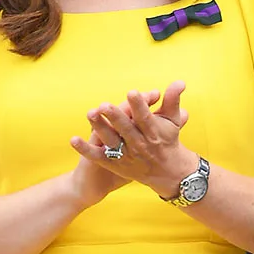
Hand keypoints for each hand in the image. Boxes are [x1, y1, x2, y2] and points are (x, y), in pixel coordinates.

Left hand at [70, 82, 197, 199]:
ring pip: (111, 141)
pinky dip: (85, 149)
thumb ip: (172, 100)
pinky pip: (98, 156)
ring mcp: (125, 155)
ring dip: (100, 128)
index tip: (133, 92)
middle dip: (116, 117)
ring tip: (90, 114)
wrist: (167, 172)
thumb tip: (180, 81)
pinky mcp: (114, 163)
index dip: (139, 105)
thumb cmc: (168, 140)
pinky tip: (73, 139)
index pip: (145, 118)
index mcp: (153, 132)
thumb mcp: (173, 121)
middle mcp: (139, 144)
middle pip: (127, 129)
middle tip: (105, 104)